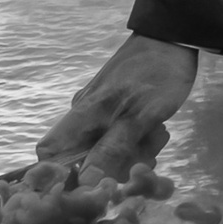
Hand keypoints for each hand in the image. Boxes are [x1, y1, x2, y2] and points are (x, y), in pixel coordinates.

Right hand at [36, 33, 197, 181]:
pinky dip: (137, 141)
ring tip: (156, 135)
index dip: (61, 176)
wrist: (174, 37)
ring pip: (105, 150)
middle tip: (144, 154)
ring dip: (131, 153)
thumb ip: (111, 149)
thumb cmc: (156, 75)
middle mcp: (82, 116)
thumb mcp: (139, 116)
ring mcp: (99, 112)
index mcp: (80, 116)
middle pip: (82, 159)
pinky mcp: (116, 109)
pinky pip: (119, 138)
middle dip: (112, 166)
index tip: (92, 186)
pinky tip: (157, 131)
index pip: (48, 155)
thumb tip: (85, 184)